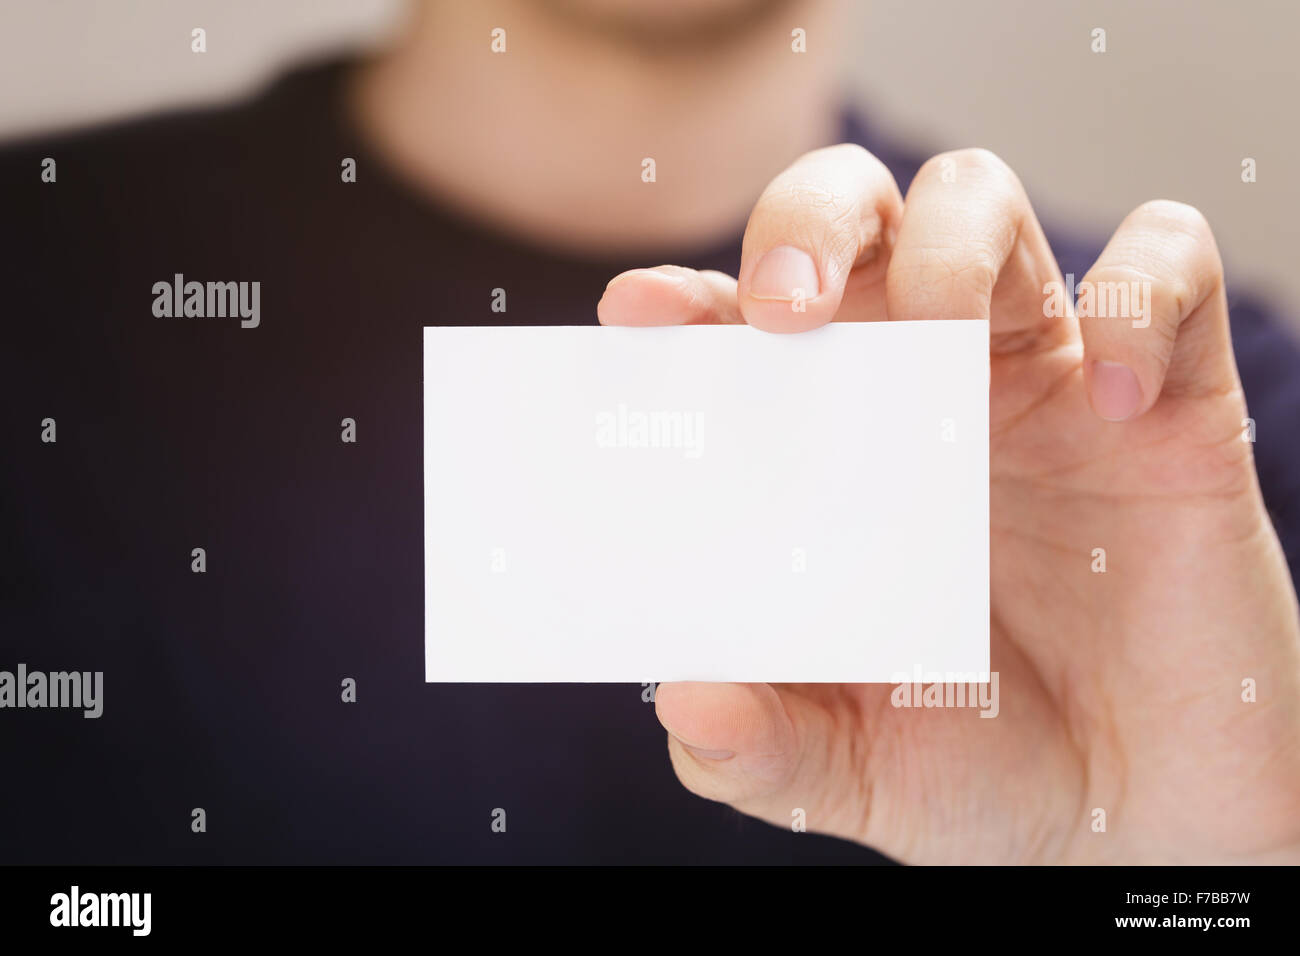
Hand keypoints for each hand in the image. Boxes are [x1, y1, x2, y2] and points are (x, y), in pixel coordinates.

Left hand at [597, 145, 1299, 863]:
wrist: (1137, 809)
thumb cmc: (979, 766)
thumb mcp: (850, 765)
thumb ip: (760, 747)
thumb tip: (685, 702)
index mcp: (825, 447)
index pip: (741, 323)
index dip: (689, 296)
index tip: (637, 315)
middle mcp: (919, 383)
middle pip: (852, 214)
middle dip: (806, 223)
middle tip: (782, 306)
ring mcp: (1041, 375)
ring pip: (984, 202)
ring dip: (951, 240)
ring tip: (939, 336)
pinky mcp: (1168, 394)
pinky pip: (1168, 269)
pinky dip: (1141, 303)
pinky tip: (1113, 403)